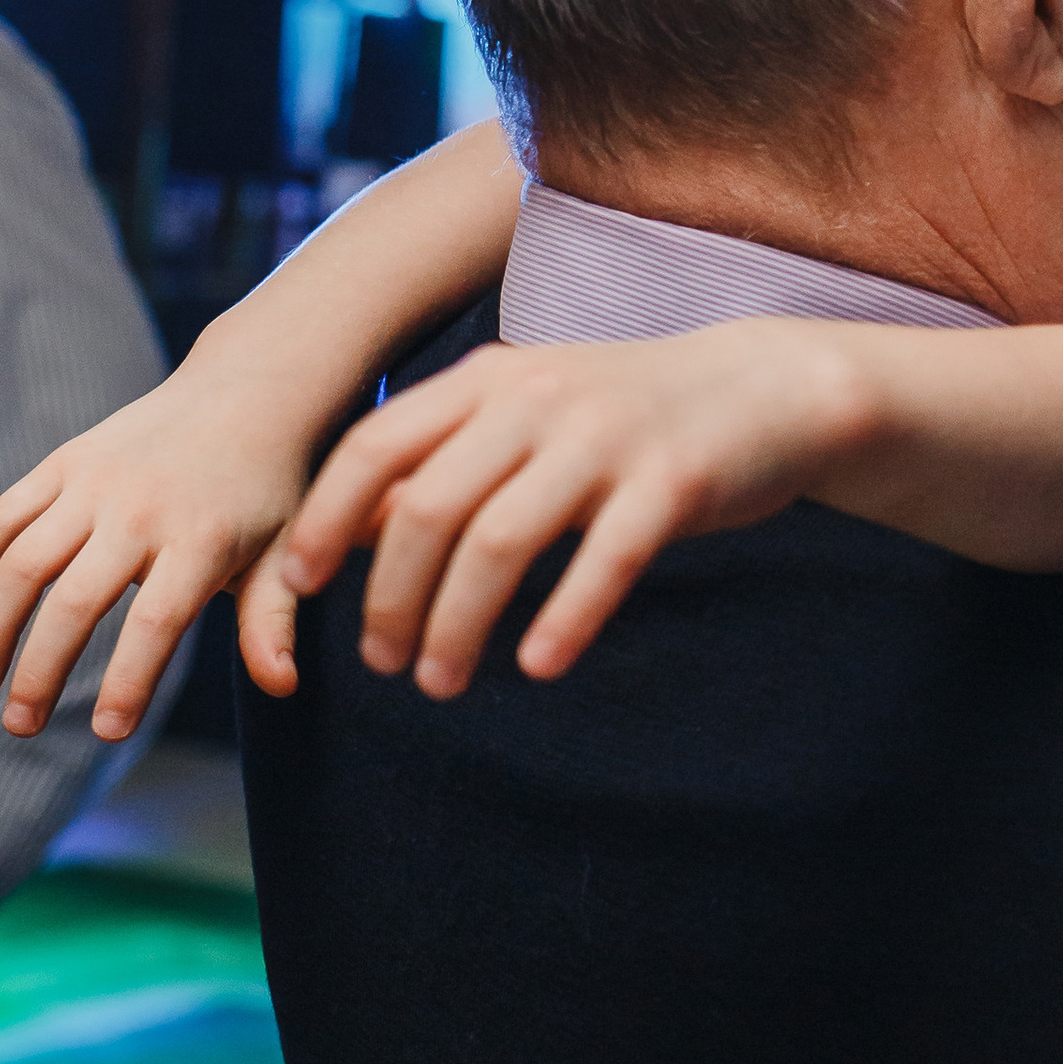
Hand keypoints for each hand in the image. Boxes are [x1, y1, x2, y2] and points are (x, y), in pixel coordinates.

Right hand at [0, 359, 320, 740]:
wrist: (245, 394)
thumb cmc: (268, 490)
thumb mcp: (285, 553)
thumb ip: (272, 621)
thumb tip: (281, 686)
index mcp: (201, 539)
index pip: (155, 624)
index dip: (127, 681)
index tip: (105, 733)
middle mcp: (141, 509)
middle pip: (75, 601)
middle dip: (40, 671)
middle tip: (19, 726)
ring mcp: (95, 481)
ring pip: (23, 561)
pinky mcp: (64, 461)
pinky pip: (4, 515)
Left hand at [277, 321, 866, 699]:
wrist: (761, 389)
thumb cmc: (625, 417)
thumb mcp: (526, 417)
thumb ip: (447, 459)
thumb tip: (357, 531)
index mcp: (488, 381)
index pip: (376, 447)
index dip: (328, 519)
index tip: (302, 586)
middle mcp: (537, 400)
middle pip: (429, 509)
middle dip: (391, 597)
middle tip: (383, 663)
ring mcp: (606, 437)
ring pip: (502, 542)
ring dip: (457, 626)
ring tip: (442, 683)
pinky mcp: (673, 480)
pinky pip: (605, 561)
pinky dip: (563, 620)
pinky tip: (540, 666)